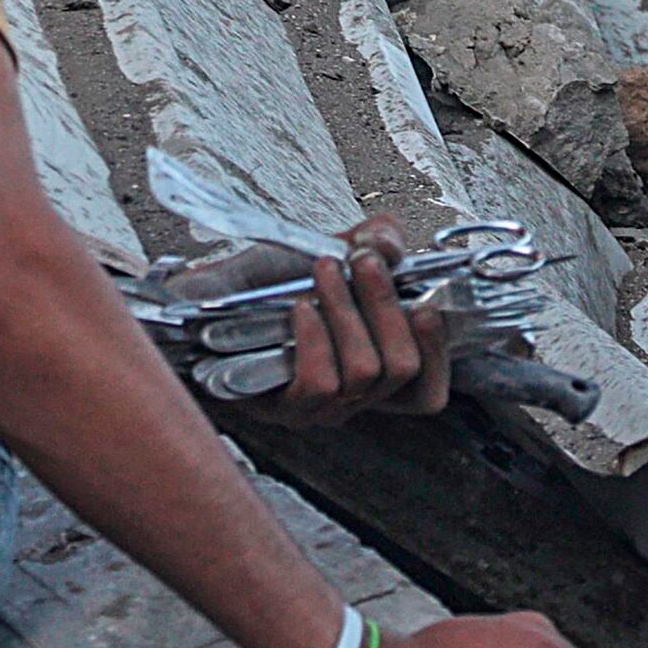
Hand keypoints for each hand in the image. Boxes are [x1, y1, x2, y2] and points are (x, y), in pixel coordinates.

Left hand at [251, 218, 456, 423]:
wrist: (210, 291)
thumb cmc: (272, 278)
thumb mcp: (334, 247)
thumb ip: (376, 239)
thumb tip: (392, 247)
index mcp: (374, 369)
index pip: (425, 392)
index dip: (437, 354)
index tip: (423, 305)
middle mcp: (352, 397)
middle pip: (400, 370)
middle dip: (385, 308)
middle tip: (363, 263)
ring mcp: (319, 408)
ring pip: (362, 373)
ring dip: (346, 313)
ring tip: (324, 273)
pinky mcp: (281, 408)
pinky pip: (319, 383)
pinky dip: (315, 339)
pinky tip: (300, 308)